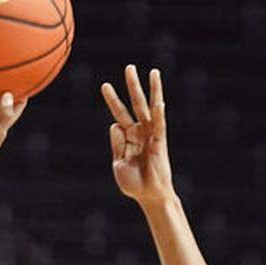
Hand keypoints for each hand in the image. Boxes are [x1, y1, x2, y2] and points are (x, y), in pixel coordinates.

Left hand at [102, 65, 175, 205]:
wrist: (148, 196)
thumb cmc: (134, 182)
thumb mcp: (118, 163)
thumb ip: (117, 144)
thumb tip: (114, 125)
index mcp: (129, 137)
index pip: (119, 114)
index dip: (112, 100)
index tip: (105, 85)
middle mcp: (141, 132)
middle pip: (136, 104)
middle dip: (132, 86)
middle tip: (129, 67)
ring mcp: (151, 135)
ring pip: (152, 109)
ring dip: (152, 90)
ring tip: (153, 72)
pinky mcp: (160, 143)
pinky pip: (160, 126)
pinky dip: (159, 115)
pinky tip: (159, 102)